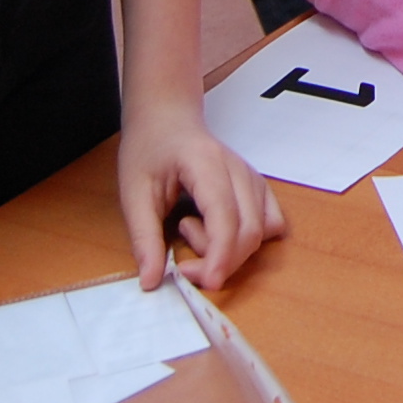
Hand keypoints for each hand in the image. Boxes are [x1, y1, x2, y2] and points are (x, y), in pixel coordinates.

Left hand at [117, 97, 284, 291]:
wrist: (166, 120)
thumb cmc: (149, 150)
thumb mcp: (133, 194)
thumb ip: (143, 238)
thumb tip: (153, 281)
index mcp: (206, 164)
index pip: (225, 216)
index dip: (220, 254)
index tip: (203, 282)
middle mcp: (238, 170)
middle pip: (250, 229)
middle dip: (222, 261)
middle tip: (183, 267)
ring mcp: (252, 178)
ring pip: (263, 230)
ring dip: (232, 250)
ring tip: (192, 233)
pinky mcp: (257, 188)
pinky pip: (270, 223)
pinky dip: (249, 240)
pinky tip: (217, 233)